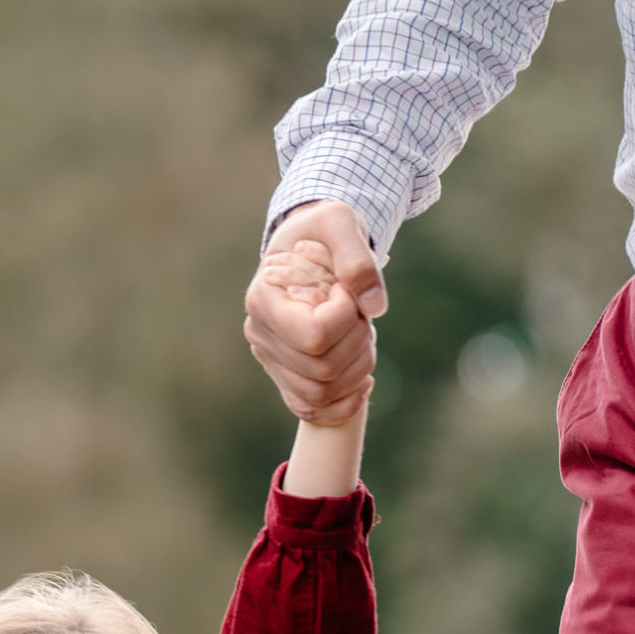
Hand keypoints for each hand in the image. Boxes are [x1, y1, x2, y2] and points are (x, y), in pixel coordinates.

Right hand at [259, 240, 372, 426]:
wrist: (309, 243)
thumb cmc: (322, 229)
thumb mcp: (340, 222)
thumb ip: (357, 257)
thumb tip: (374, 306)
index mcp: (263, 299)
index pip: (314, 335)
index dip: (346, 318)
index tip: (349, 291)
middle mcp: (260, 334)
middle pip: (322, 369)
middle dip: (358, 342)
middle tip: (362, 313)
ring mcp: (272, 359)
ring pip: (321, 394)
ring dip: (358, 370)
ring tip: (363, 336)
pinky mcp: (286, 376)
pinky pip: (313, 411)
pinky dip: (345, 403)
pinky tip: (364, 380)